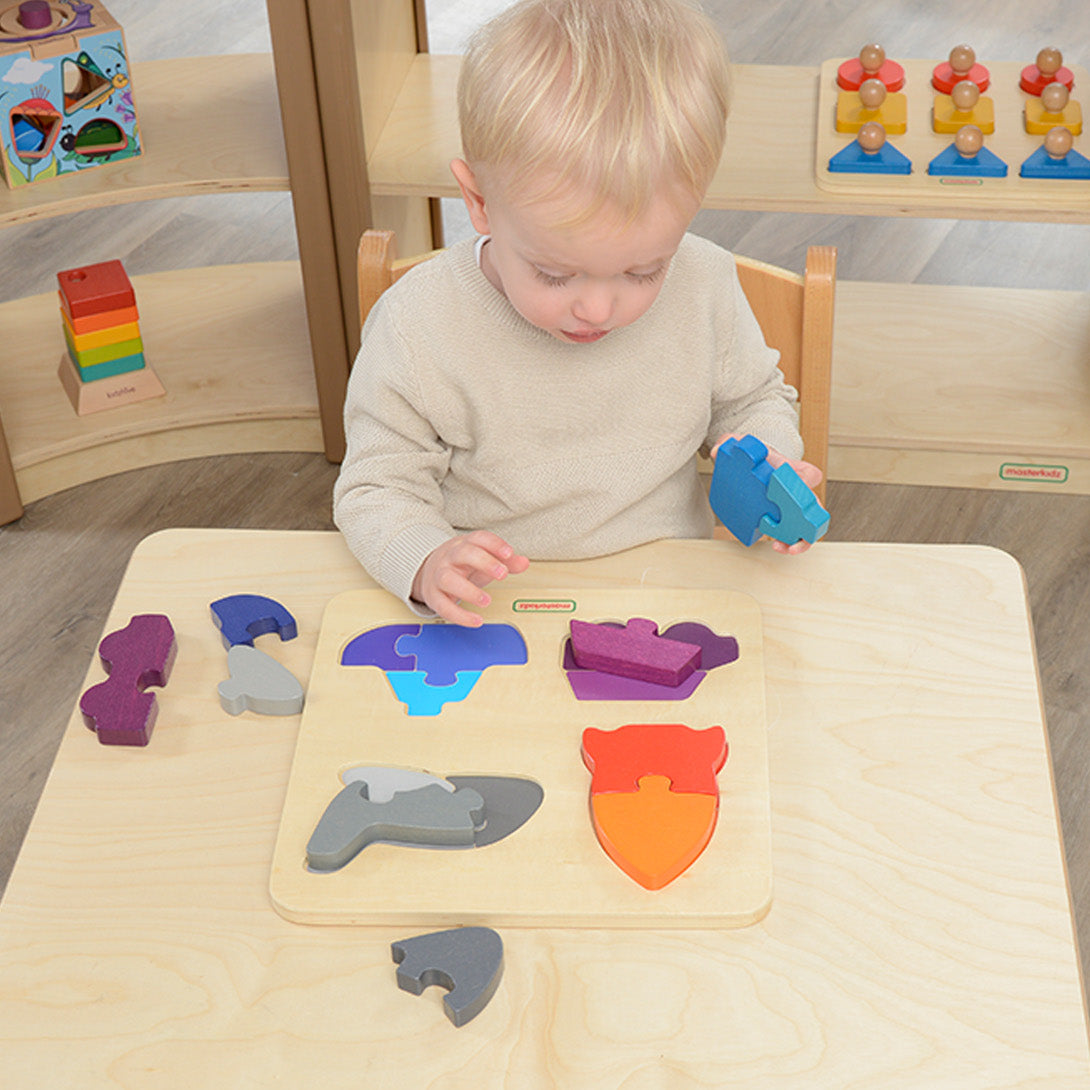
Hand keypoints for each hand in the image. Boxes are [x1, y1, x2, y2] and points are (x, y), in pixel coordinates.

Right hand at [411, 531, 529, 625]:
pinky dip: (459, 615)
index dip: (494, 544)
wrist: (428, 571)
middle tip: (502, 574)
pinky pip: (443, 606)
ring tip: (486, 600)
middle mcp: (451, 557)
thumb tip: (523, 562)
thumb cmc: (461, 565)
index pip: (479, 538)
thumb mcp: (483, 559)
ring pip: (448, 579)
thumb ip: (506, 561)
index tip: (508, 553)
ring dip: (469, 591)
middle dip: (485, 563)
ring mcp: (439, 576)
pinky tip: (475, 620)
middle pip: (465, 554)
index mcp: (465, 545)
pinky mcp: (433, 596)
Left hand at [711, 433, 823, 554]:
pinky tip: (777, 547)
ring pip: (807, 525)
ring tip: (783, 547)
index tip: (791, 488)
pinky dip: (789, 542)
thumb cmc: (756, 459)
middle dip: (808, 521)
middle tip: (794, 531)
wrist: (756, 468)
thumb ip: (728, 443)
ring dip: (801, 539)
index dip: (803, 481)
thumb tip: (716, 451)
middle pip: (813, 506)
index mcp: (792, 470)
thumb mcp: (742, 447)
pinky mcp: (783, 519)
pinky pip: (793, 533)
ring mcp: (792, 506)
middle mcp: (797, 490)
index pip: (808, 474)